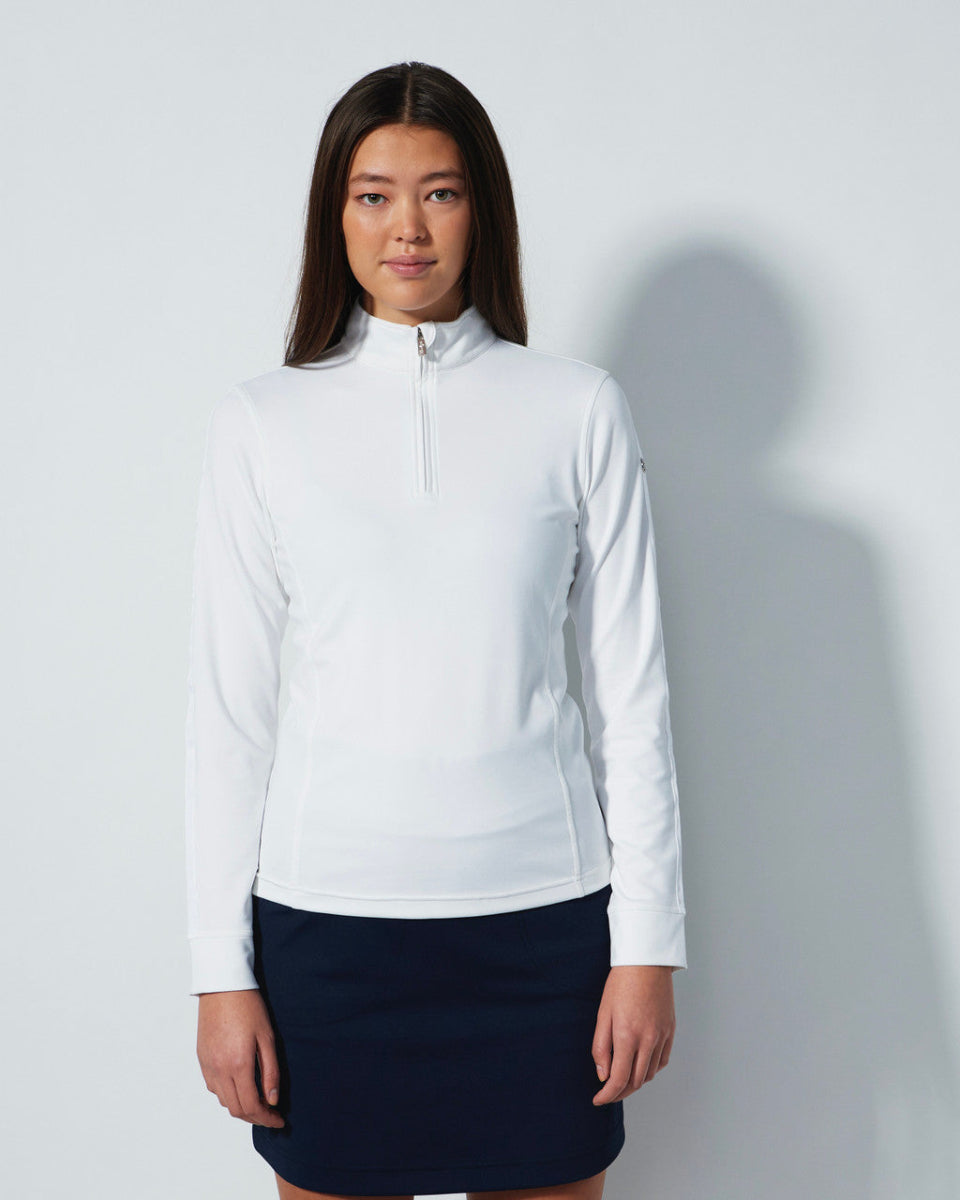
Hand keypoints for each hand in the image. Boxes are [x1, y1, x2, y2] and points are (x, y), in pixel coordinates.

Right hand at [196, 989, 284, 1127]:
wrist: (223, 986)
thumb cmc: (249, 1007)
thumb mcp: (268, 1038)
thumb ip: (270, 1071)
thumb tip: (273, 1100)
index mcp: (238, 1065)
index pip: (251, 1106)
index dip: (266, 1118)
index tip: (279, 1120)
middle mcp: (220, 1070)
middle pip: (236, 1109)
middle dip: (255, 1117)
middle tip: (271, 1114)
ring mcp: (208, 1065)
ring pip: (223, 1101)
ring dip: (241, 1106)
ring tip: (258, 1100)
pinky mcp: (202, 1059)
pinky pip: (213, 1087)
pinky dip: (227, 1094)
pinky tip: (240, 1085)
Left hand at [591, 965, 675, 1105]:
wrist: (646, 962)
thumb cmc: (621, 983)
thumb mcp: (603, 1013)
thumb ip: (601, 1046)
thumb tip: (602, 1075)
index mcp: (627, 1035)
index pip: (619, 1079)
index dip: (607, 1095)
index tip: (598, 1100)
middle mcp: (648, 1040)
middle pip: (636, 1082)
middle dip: (620, 1092)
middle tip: (607, 1093)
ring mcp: (662, 1036)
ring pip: (649, 1074)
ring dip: (635, 1082)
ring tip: (621, 1079)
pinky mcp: (670, 1031)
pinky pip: (662, 1061)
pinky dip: (650, 1069)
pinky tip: (640, 1065)